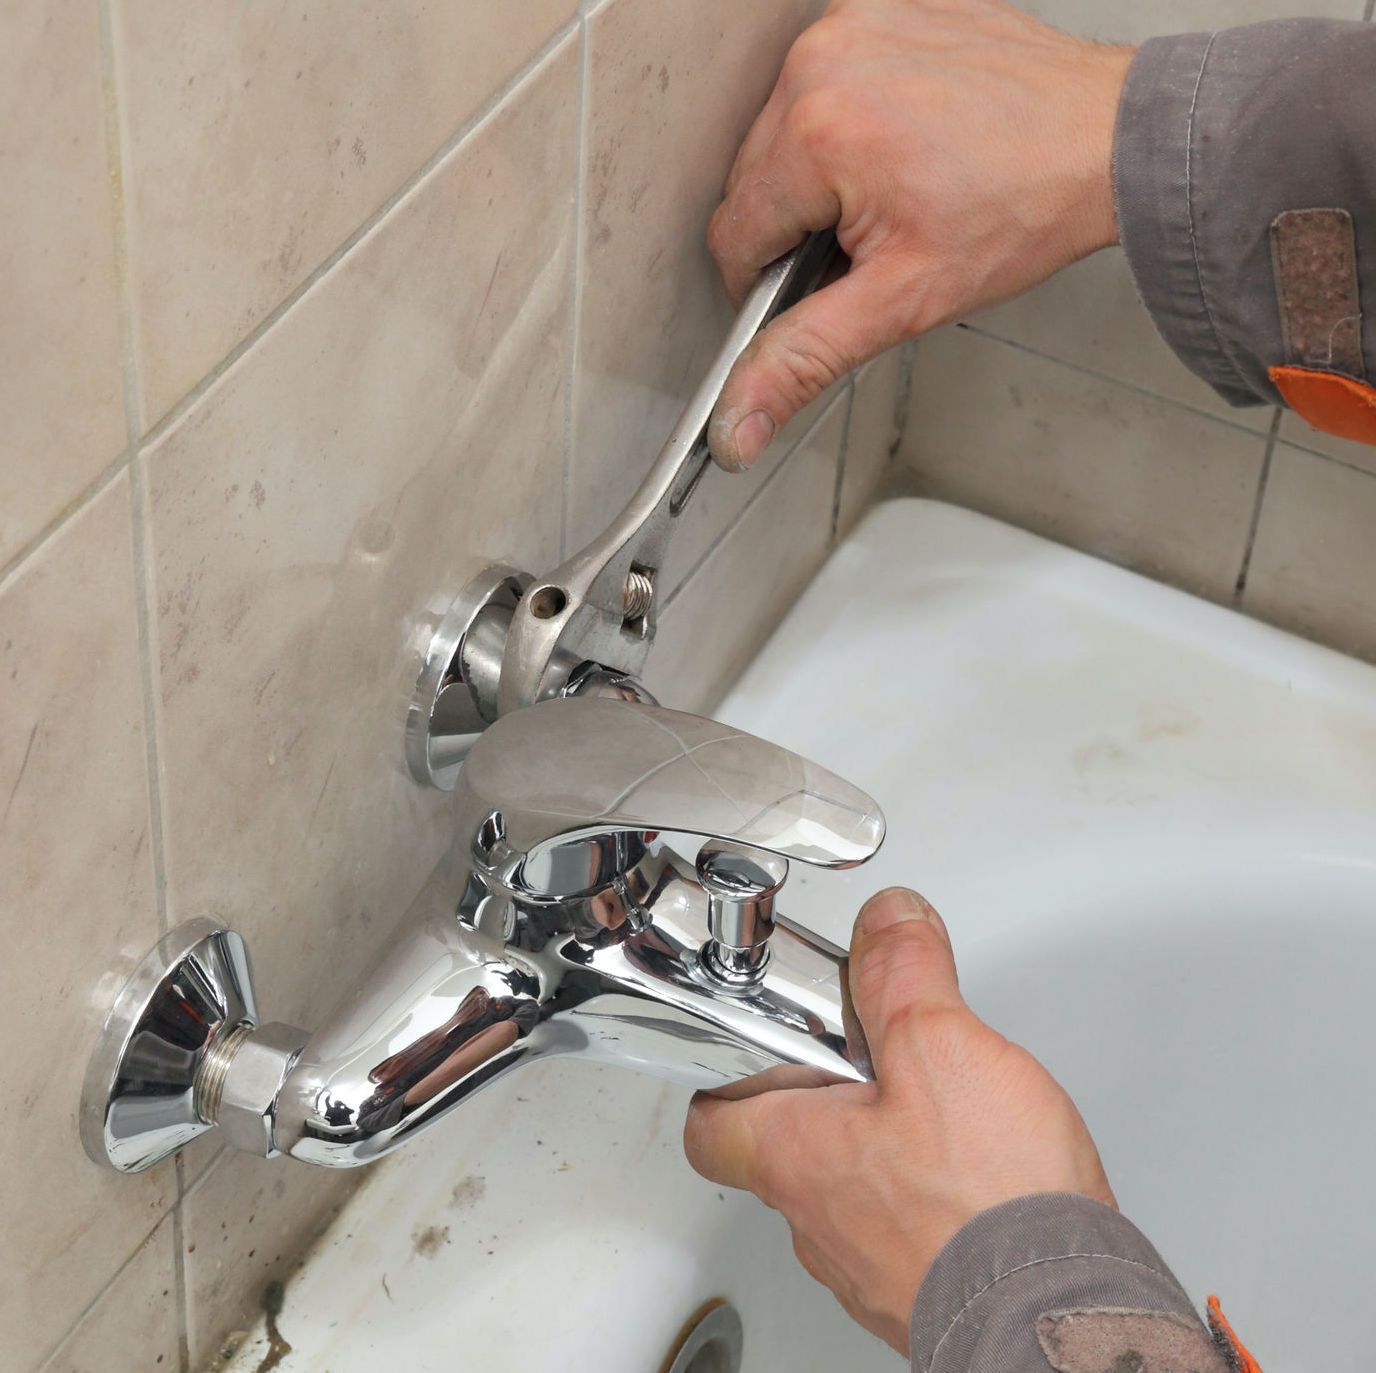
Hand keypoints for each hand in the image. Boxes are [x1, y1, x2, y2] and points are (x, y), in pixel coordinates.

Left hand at [683, 887, 1114, 1354]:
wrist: (1063, 1319)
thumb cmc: (990, 1206)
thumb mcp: (938, 1045)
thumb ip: (902, 972)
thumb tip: (888, 922)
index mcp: (796, 1158)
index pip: (710, 1125)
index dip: (722, 1080)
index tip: (752, 1048)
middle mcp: (819, 1223)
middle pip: (785, 1150)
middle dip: (822, 1100)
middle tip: (863, 1060)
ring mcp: (870, 1267)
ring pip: (848, 1192)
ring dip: (878, 1148)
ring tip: (931, 1109)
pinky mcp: (927, 1293)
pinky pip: (907, 1234)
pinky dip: (927, 1197)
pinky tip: (975, 1171)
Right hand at [706, 0, 1133, 469]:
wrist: (1107, 141)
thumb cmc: (1025, 209)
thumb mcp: (902, 302)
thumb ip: (804, 359)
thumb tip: (737, 422)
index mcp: (817, 132)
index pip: (734, 236)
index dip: (765, 285)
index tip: (817, 290)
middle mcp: (823, 60)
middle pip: (754, 181)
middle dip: (796, 227)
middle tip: (872, 243)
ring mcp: (851, 23)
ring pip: (781, 133)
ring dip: (818, 175)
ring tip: (893, 191)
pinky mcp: (877, 8)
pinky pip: (824, 84)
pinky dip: (847, 122)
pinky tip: (902, 144)